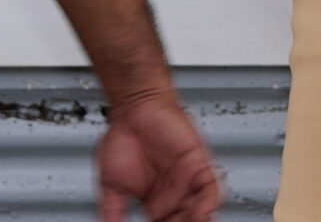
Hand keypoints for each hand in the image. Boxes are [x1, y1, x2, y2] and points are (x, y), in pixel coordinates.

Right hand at [95, 92, 221, 221]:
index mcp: (155, 200)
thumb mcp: (111, 185)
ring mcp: (187, 178)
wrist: (133, 110)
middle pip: (183, 219)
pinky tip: (202, 213)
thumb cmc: (122, 140)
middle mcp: (174, 191)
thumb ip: (112, 210)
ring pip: (200, 207)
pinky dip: (209, 201)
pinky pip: (210, 185)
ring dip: (197, 219)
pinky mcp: (199, 162)